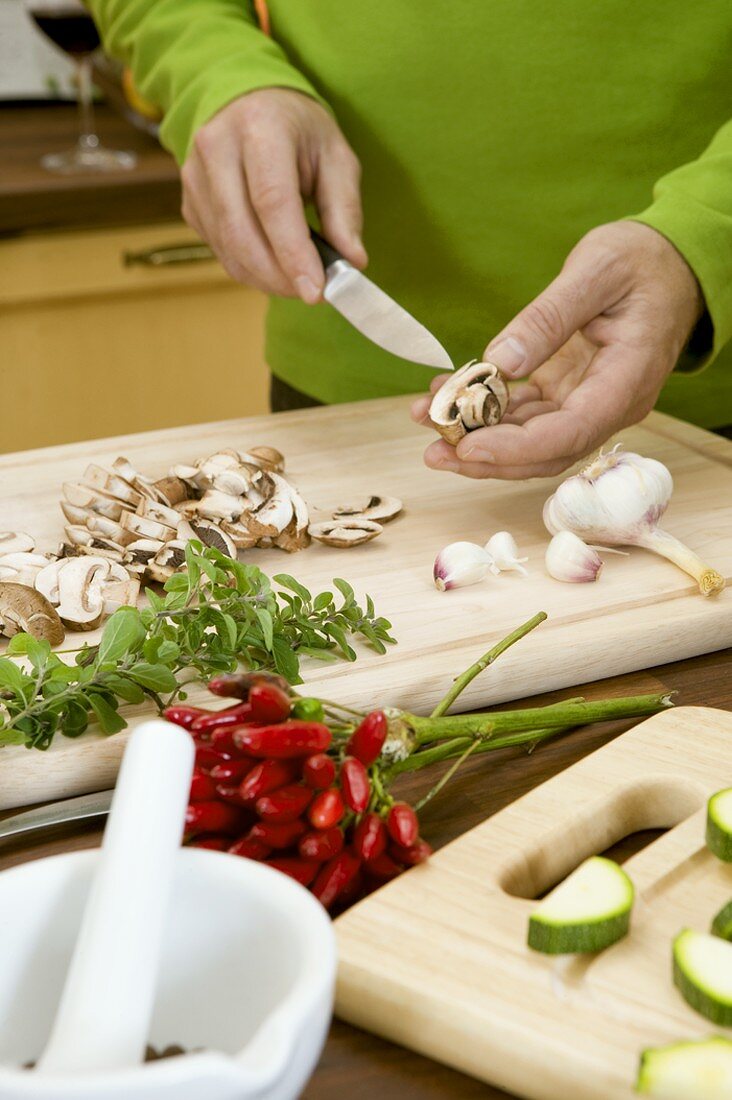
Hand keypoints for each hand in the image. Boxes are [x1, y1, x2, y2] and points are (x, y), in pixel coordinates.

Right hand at [181, 88, 365, 300]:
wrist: (248, 104)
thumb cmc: (298, 131)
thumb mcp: (335, 156)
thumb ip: (345, 209)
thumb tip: (353, 261)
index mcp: (260, 127)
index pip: (272, 202)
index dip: (293, 253)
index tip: (315, 291)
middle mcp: (217, 148)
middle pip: (243, 233)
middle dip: (280, 276)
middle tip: (312, 293)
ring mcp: (196, 177)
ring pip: (229, 249)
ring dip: (267, 278)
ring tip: (299, 280)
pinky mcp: (190, 203)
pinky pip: (221, 250)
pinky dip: (251, 269)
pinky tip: (276, 266)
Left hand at [411, 221, 703, 478]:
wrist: (669, 262)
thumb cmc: (642, 260)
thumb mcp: (596, 270)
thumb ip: (550, 317)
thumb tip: (502, 362)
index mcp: (627, 379)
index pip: (572, 432)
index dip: (517, 448)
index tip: (468, 446)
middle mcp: (609, 404)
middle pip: (547, 452)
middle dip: (487, 458)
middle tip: (433, 451)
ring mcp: (587, 401)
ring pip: (530, 440)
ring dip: (477, 437)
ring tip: (425, 420)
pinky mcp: (568, 392)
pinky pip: (524, 414)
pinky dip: (484, 411)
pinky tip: (446, 395)